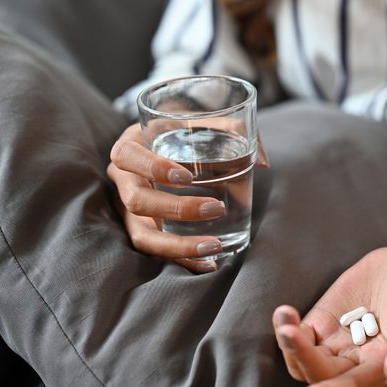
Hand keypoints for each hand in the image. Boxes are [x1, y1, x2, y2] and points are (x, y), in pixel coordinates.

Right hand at [107, 123, 268, 272]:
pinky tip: (208, 264)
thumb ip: (234, 131)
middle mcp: (123, 179)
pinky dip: (182, 260)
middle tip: (217, 208)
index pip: (127, 156)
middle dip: (177, 209)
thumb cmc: (185, 132)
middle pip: (137, 201)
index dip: (153, 168)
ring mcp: (128, 209)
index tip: (187, 177)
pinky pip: (156, 251)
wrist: (170, 143)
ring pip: (142, 236)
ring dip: (178, 246)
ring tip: (214, 247)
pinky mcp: (142, 229)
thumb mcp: (201, 122)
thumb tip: (263, 162)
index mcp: (130, 146)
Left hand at [272, 245, 386, 386]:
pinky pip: (298, 336)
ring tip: (285, 315)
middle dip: (301, 357)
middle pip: (320, 375)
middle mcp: (357, 363)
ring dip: (289, 345)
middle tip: (289, 331)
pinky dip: (286, 328)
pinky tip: (285, 312)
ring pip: (304, 361)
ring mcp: (337, 344)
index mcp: (384, 368)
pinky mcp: (323, 324)